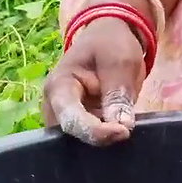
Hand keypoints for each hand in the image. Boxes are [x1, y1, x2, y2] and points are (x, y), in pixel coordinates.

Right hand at [40, 18, 145, 146]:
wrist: (107, 39)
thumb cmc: (110, 45)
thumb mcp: (119, 61)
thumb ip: (118, 93)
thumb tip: (122, 126)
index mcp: (58, 87)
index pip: (71, 119)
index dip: (96, 132)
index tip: (124, 132)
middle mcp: (54, 108)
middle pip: (73, 136)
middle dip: (100, 140)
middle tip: (127, 133)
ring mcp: (64, 119)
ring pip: (81, 143)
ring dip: (104, 142)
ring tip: (125, 133)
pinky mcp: (79, 126)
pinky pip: (90, 141)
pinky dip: (106, 140)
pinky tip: (122, 135)